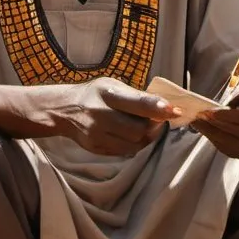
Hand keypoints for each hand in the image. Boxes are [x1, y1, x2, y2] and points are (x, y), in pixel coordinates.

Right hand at [59, 78, 180, 155]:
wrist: (64, 110)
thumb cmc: (95, 95)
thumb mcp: (113, 86)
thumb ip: (137, 97)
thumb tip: (166, 108)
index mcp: (107, 93)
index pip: (137, 103)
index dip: (158, 108)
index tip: (174, 111)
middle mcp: (100, 115)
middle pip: (139, 129)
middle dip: (154, 126)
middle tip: (158, 119)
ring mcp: (97, 135)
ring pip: (134, 144)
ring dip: (146, 137)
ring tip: (145, 127)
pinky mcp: (96, 149)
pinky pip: (125, 152)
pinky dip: (134, 145)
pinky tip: (131, 135)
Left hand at [192, 89, 238, 158]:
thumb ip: (236, 91)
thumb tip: (225, 97)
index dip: (231, 116)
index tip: (212, 112)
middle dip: (220, 125)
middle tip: (202, 116)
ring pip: (237, 145)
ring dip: (214, 134)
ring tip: (199, 123)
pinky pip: (231, 151)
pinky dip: (215, 141)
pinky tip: (205, 130)